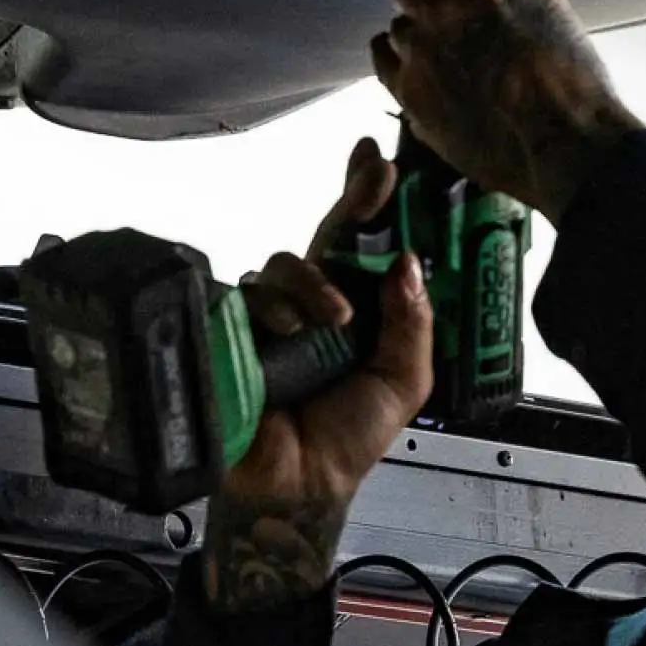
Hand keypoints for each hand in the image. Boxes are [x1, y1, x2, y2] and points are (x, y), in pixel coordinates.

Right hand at [201, 138, 433, 611]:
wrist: (300, 486)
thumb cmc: (347, 438)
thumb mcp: (404, 381)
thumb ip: (414, 323)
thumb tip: (408, 261)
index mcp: (356, 309)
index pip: (365, 244)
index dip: (372, 199)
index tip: (384, 159)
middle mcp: (312, 302)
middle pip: (327, 234)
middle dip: (354, 200)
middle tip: (379, 178)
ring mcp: (270, 314)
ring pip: (284, 261)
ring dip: (315, 282)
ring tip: (334, 319)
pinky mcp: (231, 328)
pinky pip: (247, 294)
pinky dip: (275, 307)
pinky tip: (292, 332)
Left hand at [372, 0, 644, 223]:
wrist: (565, 142)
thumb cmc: (569, 70)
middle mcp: (438, 9)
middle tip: (463, 24)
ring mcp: (419, 54)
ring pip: (400, 27)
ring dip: (422, 35)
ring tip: (463, 62)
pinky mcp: (410, 95)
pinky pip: (387, 63)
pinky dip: (405, 64)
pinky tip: (436, 76)